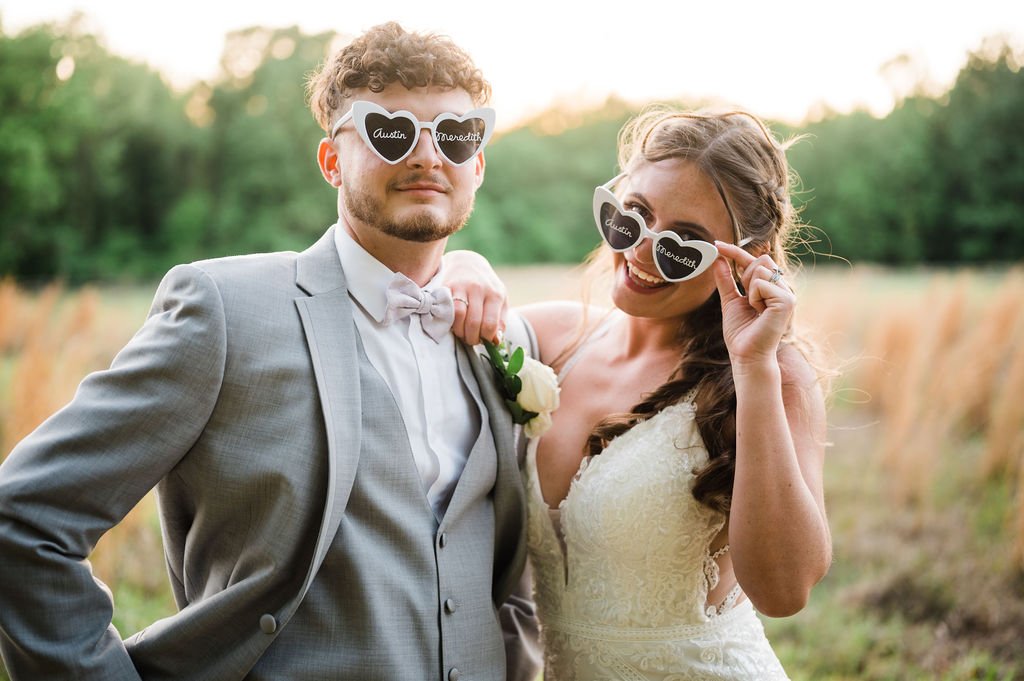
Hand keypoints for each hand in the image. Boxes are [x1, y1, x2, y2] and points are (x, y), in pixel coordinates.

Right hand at [441, 250, 507, 344]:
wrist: (468, 263)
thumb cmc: (487, 287)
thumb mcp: (500, 300)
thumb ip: (501, 321)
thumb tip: (495, 342)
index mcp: (495, 294)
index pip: (490, 324)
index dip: (485, 338)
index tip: (483, 340)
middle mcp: (478, 289)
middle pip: (473, 323)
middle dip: (472, 338)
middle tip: (471, 340)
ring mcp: (461, 287)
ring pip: (458, 316)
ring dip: (459, 331)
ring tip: (462, 333)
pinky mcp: (446, 286)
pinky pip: (446, 309)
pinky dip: (448, 321)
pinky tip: (453, 323)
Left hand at [712, 241, 794, 366]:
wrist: (746, 355)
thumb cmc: (741, 333)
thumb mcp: (730, 301)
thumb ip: (725, 280)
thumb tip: (718, 259)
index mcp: (772, 287)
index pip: (755, 260)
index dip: (735, 251)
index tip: (715, 244)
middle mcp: (783, 288)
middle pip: (760, 260)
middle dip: (745, 276)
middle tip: (747, 300)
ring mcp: (788, 293)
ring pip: (760, 269)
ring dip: (749, 290)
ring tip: (755, 309)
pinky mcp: (787, 301)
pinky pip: (761, 283)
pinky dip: (753, 297)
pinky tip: (759, 312)